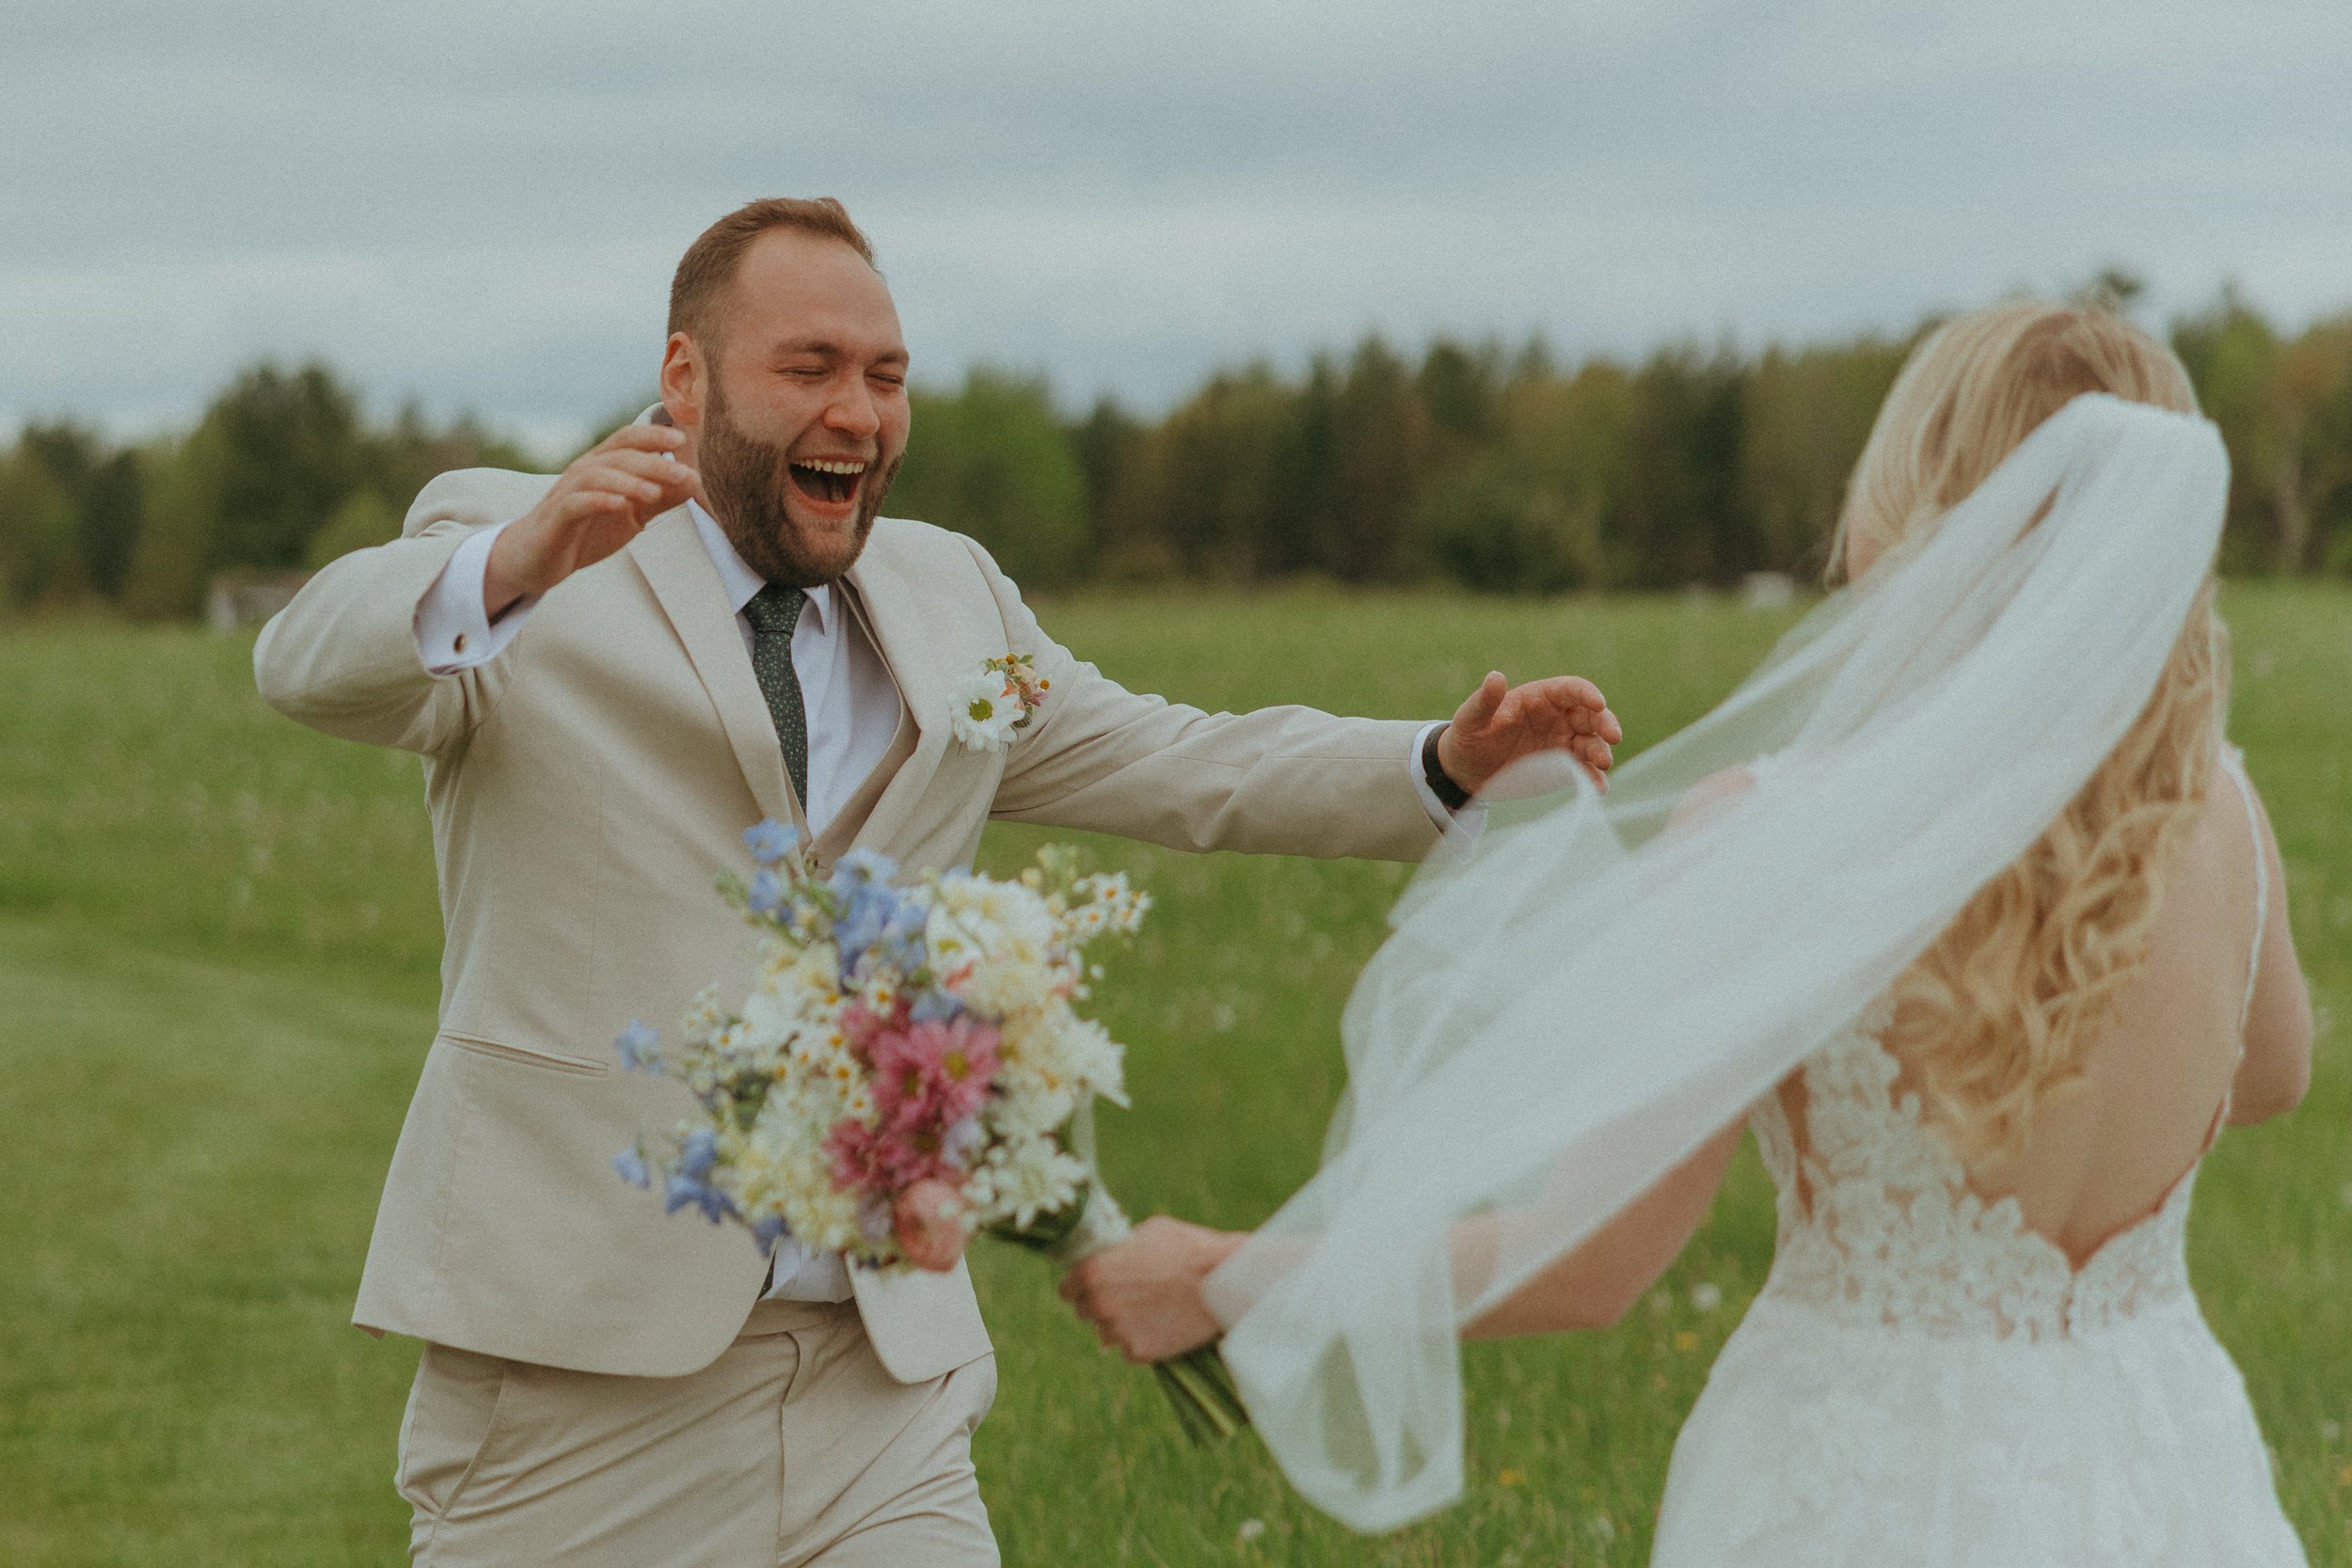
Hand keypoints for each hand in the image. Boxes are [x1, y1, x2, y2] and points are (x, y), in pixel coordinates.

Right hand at [483, 425, 703, 618]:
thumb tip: (694, 480)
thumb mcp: (632, 514)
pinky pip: (576, 503)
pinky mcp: (555, 517)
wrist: (537, 559)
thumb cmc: (586, 530)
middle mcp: (583, 471)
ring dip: (629, 482)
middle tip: (683, 474)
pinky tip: (621, 505)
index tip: (682, 440)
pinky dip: (599, 500)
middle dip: (653, 463)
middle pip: (619, 456)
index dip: (653, 435)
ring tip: (656, 493)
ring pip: (598, 476)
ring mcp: (567, 493)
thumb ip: (661, 498)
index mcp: (602, 465)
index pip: (627, 439)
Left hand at [1058, 1216, 1245, 1363]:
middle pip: (1084, 1313)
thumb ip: (1118, 1249)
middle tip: (1129, 1297)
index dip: (1080, 1287)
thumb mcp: (1146, 1233)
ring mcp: (1118, 1330)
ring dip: (1120, 1326)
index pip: (1066, 1289)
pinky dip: (1142, 1342)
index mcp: (1093, 1271)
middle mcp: (1099, 1303)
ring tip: (1150, 1311)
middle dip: (1102, 1305)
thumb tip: (1109, 1254)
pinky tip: (1162, 1325)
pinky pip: (1129, 1350)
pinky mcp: (1140, 1352)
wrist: (1223, 1279)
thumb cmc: (1187, 1247)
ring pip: (1105, 1334)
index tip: (1093, 1287)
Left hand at [1437, 671, 1621, 793]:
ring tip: (1602, 763)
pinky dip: (1594, 778)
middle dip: (1605, 723)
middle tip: (1613, 736)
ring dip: (1601, 750)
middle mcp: (1558, 718)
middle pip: (1590, 715)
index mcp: (1540, 698)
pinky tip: (1599, 787)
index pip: (1571, 689)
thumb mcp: (1470, 719)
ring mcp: (1563, 743)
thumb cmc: (1468, 737)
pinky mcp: (1564, 768)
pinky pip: (1584, 771)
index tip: (1598, 703)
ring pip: (1592, 742)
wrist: (1466, 771)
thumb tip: (1495, 676)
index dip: (1587, 693)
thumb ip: (1484, 701)